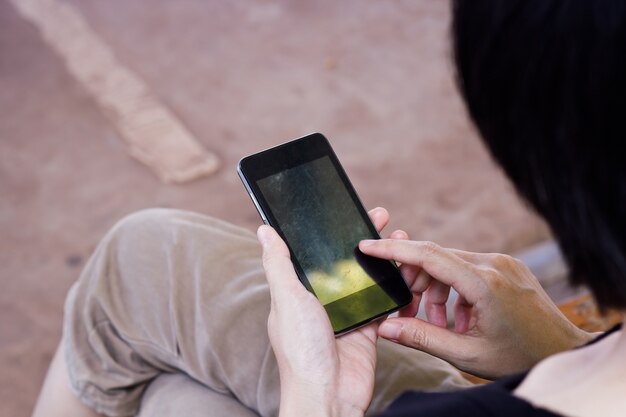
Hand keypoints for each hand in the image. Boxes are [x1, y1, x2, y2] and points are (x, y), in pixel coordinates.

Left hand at [258, 208, 409, 416]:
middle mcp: (320, 301)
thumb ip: (279, 264)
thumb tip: (264, 229)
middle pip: (343, 261)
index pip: (312, 251)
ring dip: (381, 258)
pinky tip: (405, 269)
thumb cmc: (301, 351)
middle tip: (379, 215)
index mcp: (296, 291)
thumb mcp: (287, 300)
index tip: (344, 209)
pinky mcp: (367, 329)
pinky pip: (382, 303)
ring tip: (398, 236)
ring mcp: (345, 315)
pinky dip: (393, 287)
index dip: (328, 230)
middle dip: (361, 237)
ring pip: (365, 278)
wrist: (328, 397)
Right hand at [358, 239, 592, 378]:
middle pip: (436, 257)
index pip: (428, 254)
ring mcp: (503, 262)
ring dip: (434, 287)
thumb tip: (386, 327)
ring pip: (451, 262)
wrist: (565, 352)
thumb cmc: (520, 357)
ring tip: (436, 322)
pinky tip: (458, 317)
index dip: (393, 249)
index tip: (366, 246)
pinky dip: (454, 287)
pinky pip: (469, 267)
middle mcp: (494, 263)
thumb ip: (422, 337)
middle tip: (406, 311)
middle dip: (414, 280)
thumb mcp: (467, 354)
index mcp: (484, 282)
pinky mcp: (508, 266)